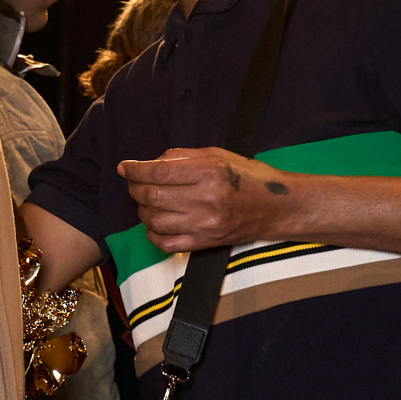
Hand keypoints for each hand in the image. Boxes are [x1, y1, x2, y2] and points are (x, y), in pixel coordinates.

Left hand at [119, 147, 297, 251]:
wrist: (276, 208)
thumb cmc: (248, 177)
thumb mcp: (218, 155)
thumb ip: (183, 157)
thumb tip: (151, 162)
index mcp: (209, 172)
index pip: (158, 172)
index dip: (135, 170)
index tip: (124, 167)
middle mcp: (205, 199)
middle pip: (152, 196)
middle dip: (134, 188)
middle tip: (133, 183)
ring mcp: (204, 224)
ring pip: (154, 221)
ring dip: (142, 210)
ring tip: (146, 201)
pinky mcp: (204, 243)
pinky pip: (165, 244)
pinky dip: (152, 234)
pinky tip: (155, 224)